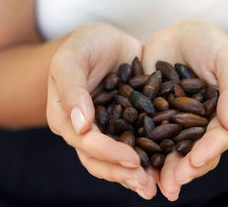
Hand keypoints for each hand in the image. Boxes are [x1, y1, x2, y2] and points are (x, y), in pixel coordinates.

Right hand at [46, 23, 156, 198]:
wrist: (107, 40)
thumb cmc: (85, 44)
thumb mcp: (72, 57)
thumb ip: (72, 88)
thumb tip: (80, 126)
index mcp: (65, 116)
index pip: (84, 142)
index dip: (107, 153)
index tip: (132, 160)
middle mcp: (83, 128)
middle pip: (98, 159)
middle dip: (121, 173)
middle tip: (146, 185)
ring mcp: (105, 129)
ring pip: (114, 160)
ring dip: (133, 175)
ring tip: (154, 187)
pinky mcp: (124, 125)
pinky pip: (133, 146)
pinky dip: (146, 159)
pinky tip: (162, 169)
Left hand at [143, 21, 227, 200]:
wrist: (179, 33)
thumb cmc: (210, 42)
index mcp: (221, 115)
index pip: (218, 138)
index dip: (208, 152)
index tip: (194, 162)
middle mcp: (199, 125)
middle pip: (194, 152)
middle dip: (183, 170)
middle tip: (171, 185)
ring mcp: (175, 122)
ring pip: (170, 150)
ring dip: (162, 169)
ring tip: (152, 185)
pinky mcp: (153, 116)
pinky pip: (147, 136)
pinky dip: (141, 150)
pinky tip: (132, 163)